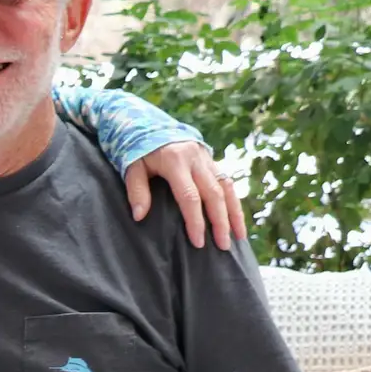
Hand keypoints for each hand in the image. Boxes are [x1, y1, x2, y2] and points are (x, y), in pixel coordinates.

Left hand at [124, 142, 245, 251]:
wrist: (153, 125)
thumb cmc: (140, 151)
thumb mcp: (132, 168)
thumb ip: (136, 191)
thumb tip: (139, 216)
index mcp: (175, 162)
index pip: (189, 196)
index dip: (195, 220)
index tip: (198, 242)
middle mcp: (196, 159)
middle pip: (214, 194)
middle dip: (220, 221)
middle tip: (223, 246)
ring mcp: (207, 159)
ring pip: (227, 187)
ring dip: (234, 213)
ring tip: (238, 236)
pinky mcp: (212, 161)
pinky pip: (228, 182)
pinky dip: (234, 201)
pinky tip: (237, 219)